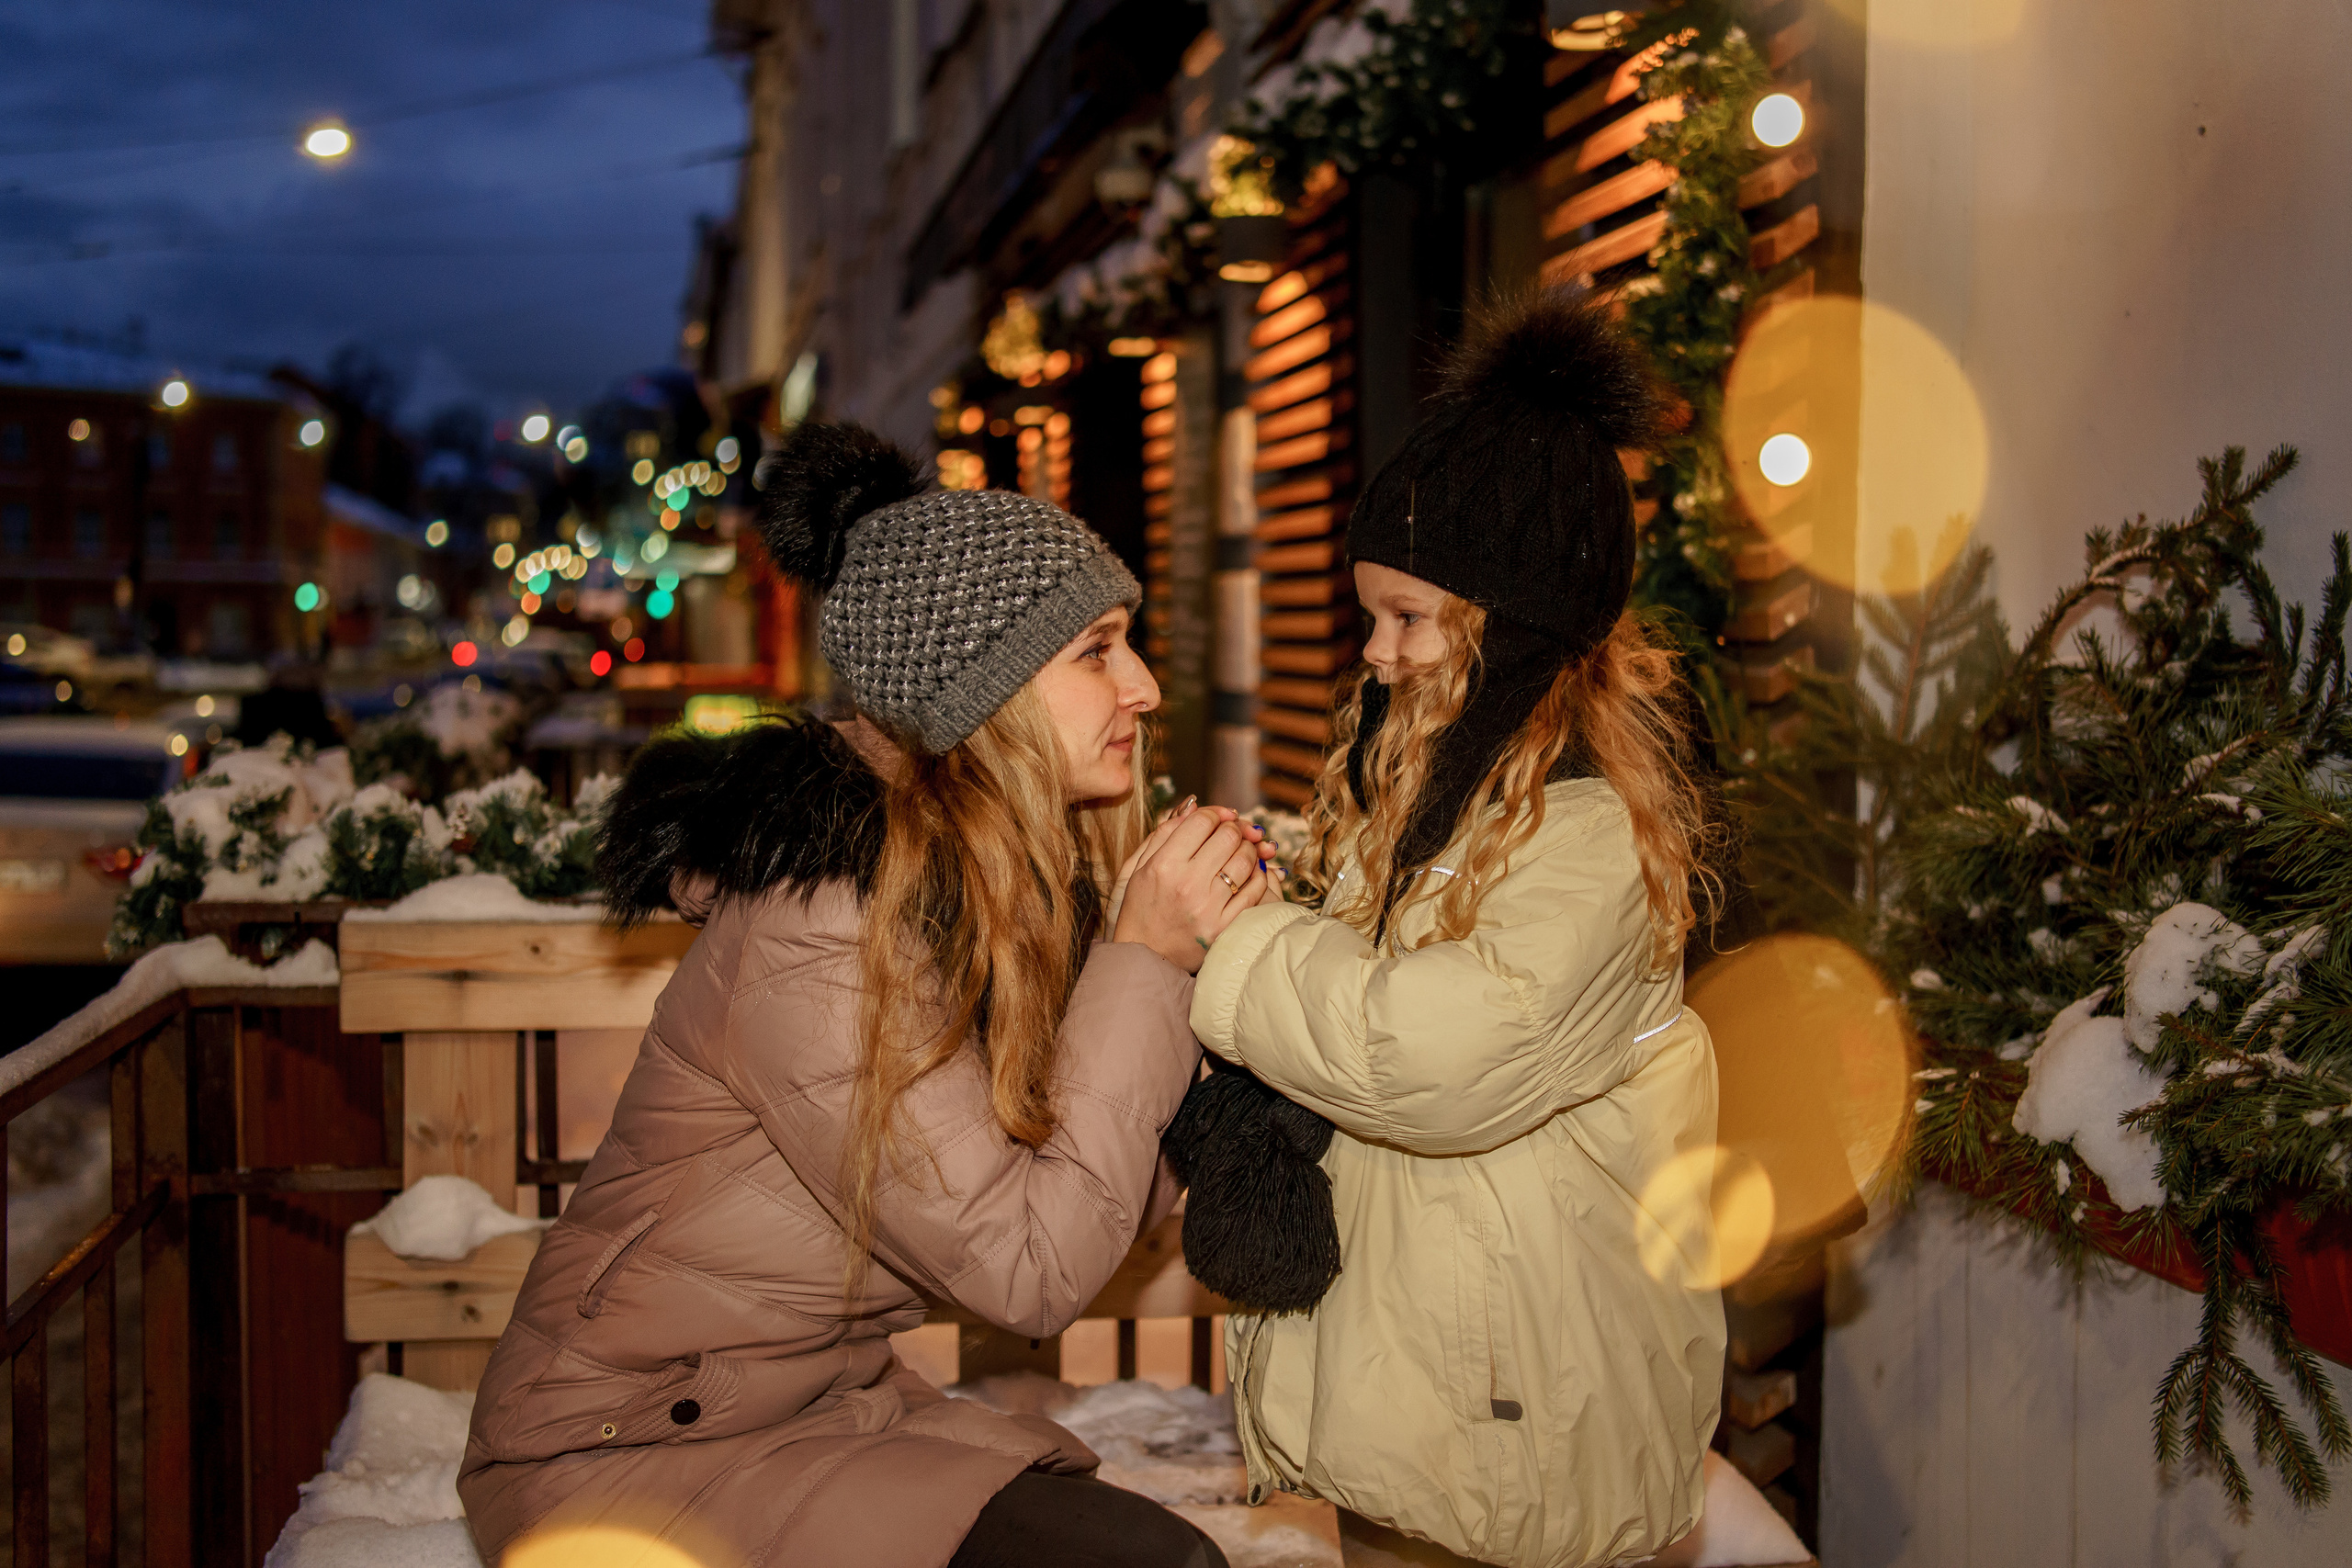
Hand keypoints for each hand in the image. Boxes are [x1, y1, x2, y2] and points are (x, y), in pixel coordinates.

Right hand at [1110, 798, 1276, 973]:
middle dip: (1234, 829)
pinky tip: (1251, 873)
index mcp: (1163, 865)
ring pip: (1245, 860)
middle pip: (1228, 836)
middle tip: (1232, 834)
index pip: (1202, 821)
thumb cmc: (1141, 908)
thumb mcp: (1139, 867)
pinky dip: (1258, 876)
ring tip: (1242, 851)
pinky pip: (1254, 891)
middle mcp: (1187, 884)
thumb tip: (1194, 805)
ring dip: (1249, 849)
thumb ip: (1164, 833)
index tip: (1218, 819)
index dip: (1215, 813)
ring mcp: (1208, 907)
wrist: (1146, 956)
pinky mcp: (1224, 927)